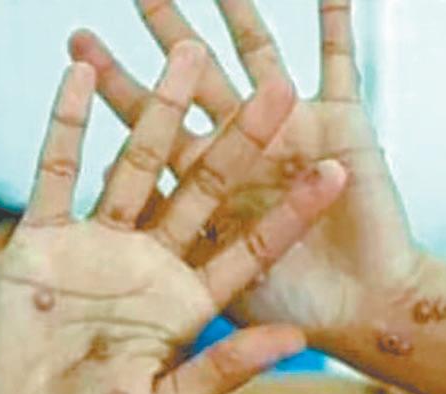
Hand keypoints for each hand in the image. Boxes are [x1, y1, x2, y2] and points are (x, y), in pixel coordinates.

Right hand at [0, 40, 346, 393]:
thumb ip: (223, 370)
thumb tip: (293, 340)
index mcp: (188, 303)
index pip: (252, 246)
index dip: (293, 211)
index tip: (334, 171)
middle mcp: (153, 262)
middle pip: (206, 190)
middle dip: (240, 141)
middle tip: (276, 89)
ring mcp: (100, 243)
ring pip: (139, 165)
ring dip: (162, 111)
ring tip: (188, 53)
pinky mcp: (45, 235)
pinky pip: (57, 169)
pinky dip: (67, 123)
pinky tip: (82, 75)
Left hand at [69, 0, 421, 345]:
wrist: (365, 312)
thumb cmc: (294, 309)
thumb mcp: (216, 287)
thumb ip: (166, 257)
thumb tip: (113, 218)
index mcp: (207, 188)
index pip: (151, 133)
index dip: (118, 92)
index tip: (80, 51)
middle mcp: (243, 154)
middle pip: (194, 85)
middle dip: (163, 41)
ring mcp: (292, 133)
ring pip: (255, 60)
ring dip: (233, 15)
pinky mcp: (343, 125)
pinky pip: (338, 61)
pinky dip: (335, 22)